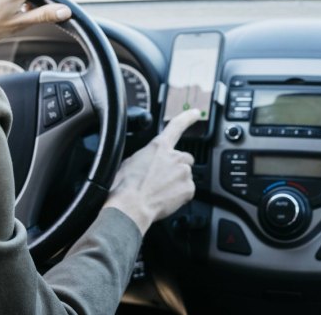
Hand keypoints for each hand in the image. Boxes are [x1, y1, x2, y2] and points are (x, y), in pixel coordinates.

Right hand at [103, 109, 200, 234]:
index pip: (176, 126)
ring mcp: (183, 172)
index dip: (187, 117)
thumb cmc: (124, 187)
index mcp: (159, 147)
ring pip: (186, 175)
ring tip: (161, 192)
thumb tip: (147, 161)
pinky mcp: (189, 189)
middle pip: (184, 158)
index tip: (196, 113)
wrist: (130, 207)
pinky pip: (188, 191)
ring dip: (177, 182)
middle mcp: (174, 156)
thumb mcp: (129, 162)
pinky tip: (166, 199)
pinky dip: (180, 195)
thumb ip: (145, 156)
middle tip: (163, 179)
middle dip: (177, 167)